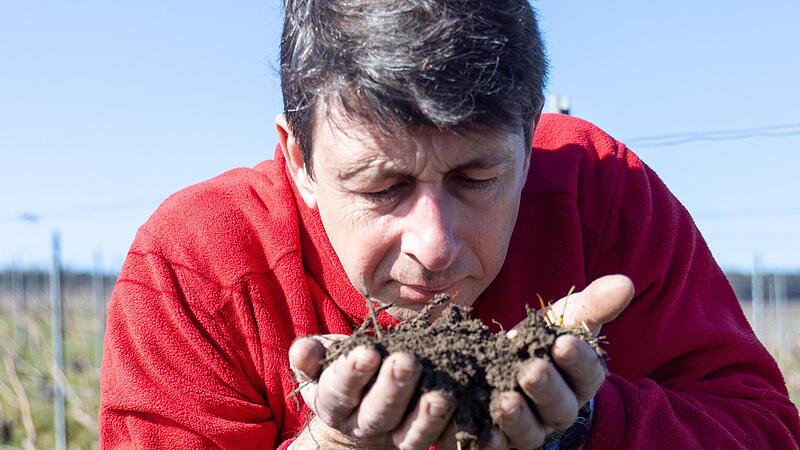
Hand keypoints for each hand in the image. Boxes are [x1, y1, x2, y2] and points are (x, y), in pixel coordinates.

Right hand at [288, 335, 455, 449]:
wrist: (363, 402)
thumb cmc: (341, 369)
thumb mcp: (321, 359)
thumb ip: (310, 355)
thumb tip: (303, 351)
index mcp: (334, 404)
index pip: (340, 390)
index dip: (352, 373)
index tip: (368, 352)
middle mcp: (363, 424)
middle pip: (378, 413)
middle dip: (392, 388)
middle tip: (407, 362)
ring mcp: (395, 437)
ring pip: (411, 435)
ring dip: (428, 418)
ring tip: (442, 395)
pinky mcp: (424, 440)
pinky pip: (443, 441)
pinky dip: (460, 434)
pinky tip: (484, 428)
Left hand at [490, 274, 634, 448]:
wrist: (505, 359)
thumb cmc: (544, 338)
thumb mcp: (566, 317)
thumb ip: (593, 304)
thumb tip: (626, 283)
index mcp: (581, 381)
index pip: (588, 374)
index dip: (578, 360)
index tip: (563, 342)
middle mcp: (558, 410)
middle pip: (559, 407)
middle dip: (547, 389)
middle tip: (532, 370)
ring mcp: (530, 427)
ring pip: (530, 432)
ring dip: (518, 418)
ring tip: (506, 400)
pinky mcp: (500, 437)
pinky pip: (498, 445)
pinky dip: (491, 440)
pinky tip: (484, 432)